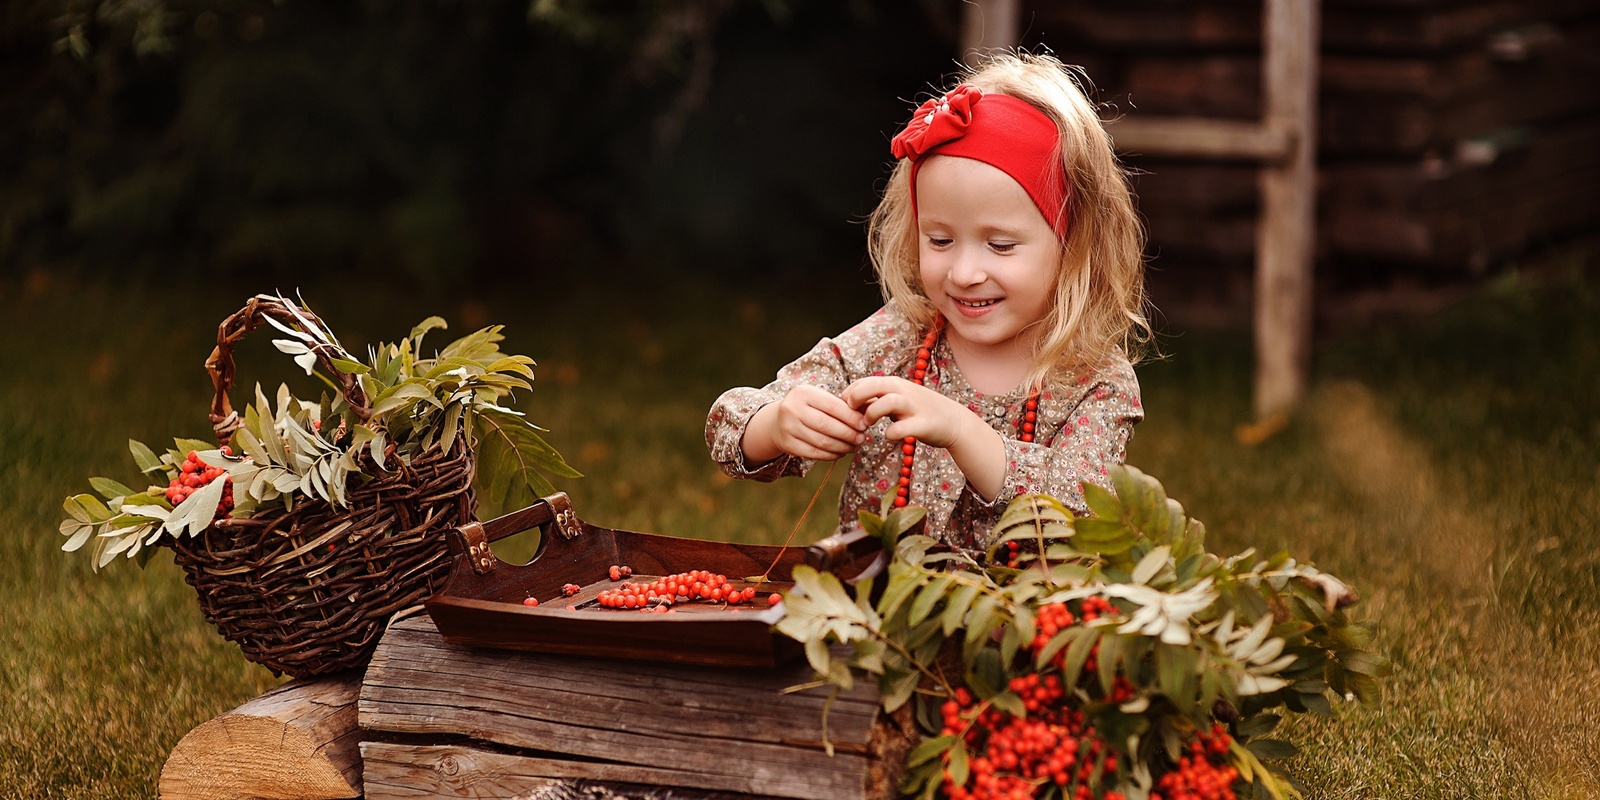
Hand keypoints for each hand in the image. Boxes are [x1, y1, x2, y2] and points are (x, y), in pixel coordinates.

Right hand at [742, 385, 868, 462]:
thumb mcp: (819, 398)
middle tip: (862, 438)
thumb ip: (842, 404)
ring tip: (855, 446)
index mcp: (803, 393)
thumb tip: (871, 407)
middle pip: (827, 426)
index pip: (832, 406)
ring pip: (822, 442)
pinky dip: (831, 455)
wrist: (776, 422)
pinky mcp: (788, 445)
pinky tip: (841, 452)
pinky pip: (814, 454)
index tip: (865, 424)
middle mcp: (792, 409)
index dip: (851, 417)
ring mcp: (788, 428)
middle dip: (849, 434)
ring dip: (842, 447)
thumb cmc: (807, 408)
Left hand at [843, 375, 1007, 500]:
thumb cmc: (919, 411)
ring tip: (868, 424)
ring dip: (873, 412)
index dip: (849, 394)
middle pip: (874, 385)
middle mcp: (904, 391)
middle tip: (853, 413)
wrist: (954, 421)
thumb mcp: (897, 400)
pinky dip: (891, 433)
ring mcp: (914, 407)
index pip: (864, 381)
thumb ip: (876, 399)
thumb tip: (850, 403)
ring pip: (888, 401)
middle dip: (857, 398)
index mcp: (894, 384)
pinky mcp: (923, 424)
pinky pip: (903, 428)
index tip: (846, 409)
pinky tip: (889, 435)